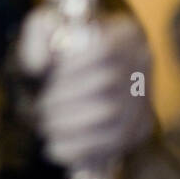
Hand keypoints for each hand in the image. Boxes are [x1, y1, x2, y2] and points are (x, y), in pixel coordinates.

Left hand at [13, 8, 155, 167]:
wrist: (71, 78)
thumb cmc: (54, 50)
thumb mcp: (42, 30)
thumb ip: (36, 38)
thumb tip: (38, 65)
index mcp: (122, 33)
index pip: (103, 49)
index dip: (71, 67)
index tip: (42, 76)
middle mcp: (141, 62)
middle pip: (106, 84)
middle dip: (63, 100)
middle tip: (39, 109)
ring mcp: (143, 95)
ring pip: (111, 116)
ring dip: (69, 125)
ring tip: (45, 126)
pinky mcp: (139, 126)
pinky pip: (115, 143)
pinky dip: (81, 148)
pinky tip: (56, 146)